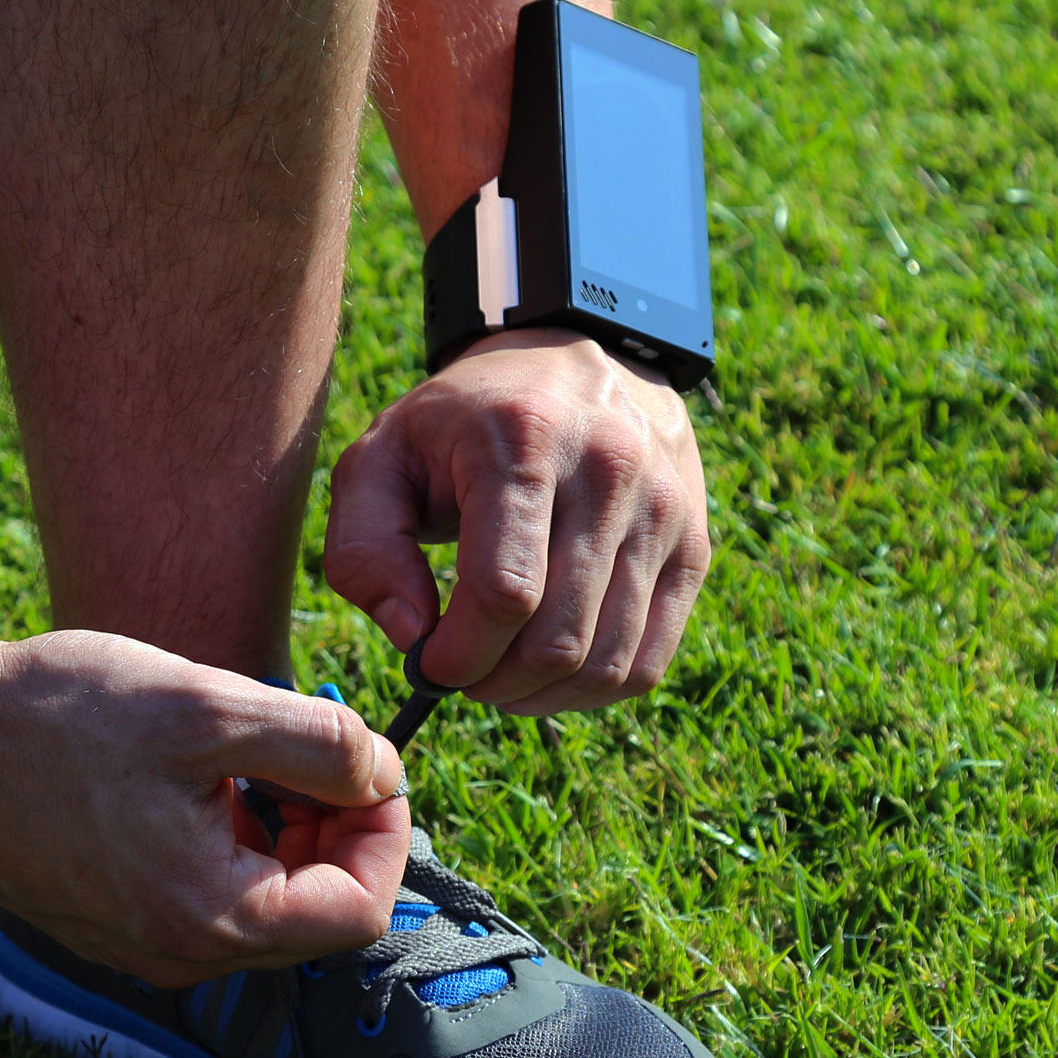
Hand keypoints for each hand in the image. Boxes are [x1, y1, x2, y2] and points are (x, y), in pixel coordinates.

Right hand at [0, 630, 409, 986]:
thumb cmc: (56, 718)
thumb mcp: (212, 707)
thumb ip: (320, 744)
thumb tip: (385, 772)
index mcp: (211, 918)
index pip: (358, 910)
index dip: (386, 832)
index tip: (370, 762)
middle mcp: (179, 953)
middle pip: (317, 912)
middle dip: (338, 827)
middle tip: (317, 746)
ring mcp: (141, 942)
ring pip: (266, 900)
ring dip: (289, 827)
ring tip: (253, 749)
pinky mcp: (112, 917)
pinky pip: (211, 893)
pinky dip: (235, 835)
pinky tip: (204, 770)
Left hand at [325, 329, 709, 714]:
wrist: (570, 362)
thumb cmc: (460, 425)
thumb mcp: (380, 458)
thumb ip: (364, 549)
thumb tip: (413, 638)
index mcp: (525, 440)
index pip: (505, 591)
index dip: (458, 655)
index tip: (428, 664)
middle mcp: (611, 470)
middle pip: (560, 639)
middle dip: (496, 683)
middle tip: (464, 674)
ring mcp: (664, 510)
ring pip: (609, 662)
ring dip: (543, 695)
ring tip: (504, 674)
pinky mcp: (694, 544)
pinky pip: (649, 660)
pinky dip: (594, 688)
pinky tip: (554, 670)